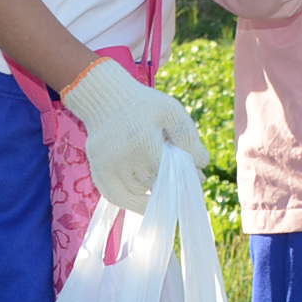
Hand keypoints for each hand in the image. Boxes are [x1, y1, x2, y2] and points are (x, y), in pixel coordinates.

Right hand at [63, 59, 209, 212]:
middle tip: (186, 181)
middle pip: (154, 183)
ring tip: (164, 180)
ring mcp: (108, 166)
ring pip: (138, 191)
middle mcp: (123, 157)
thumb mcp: (170, 111)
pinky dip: (134, 204)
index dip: (185, 176)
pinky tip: (149, 203)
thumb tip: (202, 164)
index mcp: (142, 140)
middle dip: (172, 183)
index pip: (169, 170)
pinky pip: (117, 198)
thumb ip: (188, 136)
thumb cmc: (142, 104)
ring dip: (153, 190)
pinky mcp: (98, 172)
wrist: (103, 98)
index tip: (198, 178)